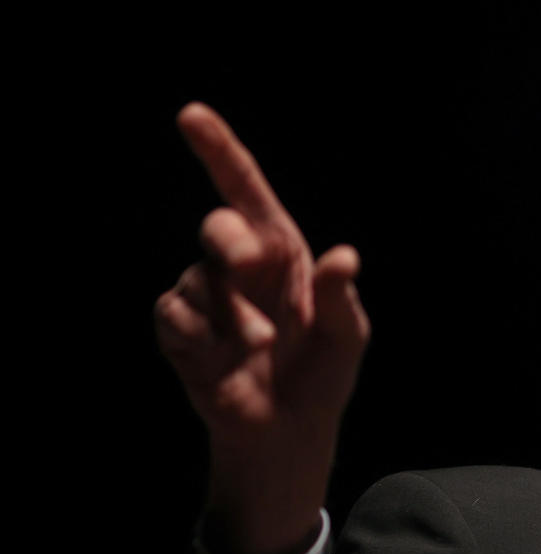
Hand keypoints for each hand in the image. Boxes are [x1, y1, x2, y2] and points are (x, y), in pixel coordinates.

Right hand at [154, 103, 369, 553]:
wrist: (286, 431)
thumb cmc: (322, 377)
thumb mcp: (345, 338)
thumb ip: (341, 298)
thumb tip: (346, 257)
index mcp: (283, 253)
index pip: (247, 192)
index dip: (219, 151)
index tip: (191, 115)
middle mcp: (240, 265)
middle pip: (218, 228)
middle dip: (229, 243)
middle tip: (248, 264)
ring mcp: (205, 294)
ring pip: (199, 281)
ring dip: (231, 318)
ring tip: (259, 347)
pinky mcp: (178, 328)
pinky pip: (174, 315)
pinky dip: (201, 338)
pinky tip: (222, 361)